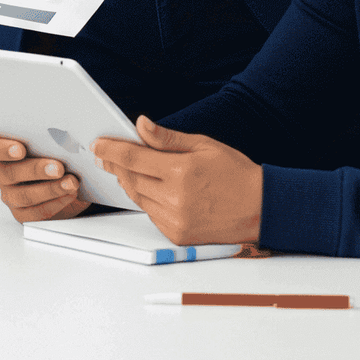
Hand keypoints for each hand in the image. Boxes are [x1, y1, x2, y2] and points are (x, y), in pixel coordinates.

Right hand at [0, 135, 91, 222]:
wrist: (61, 179)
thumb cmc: (49, 153)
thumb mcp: (45, 142)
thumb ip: (44, 138)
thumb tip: (60, 137)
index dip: (1, 149)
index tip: (20, 149)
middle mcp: (1, 173)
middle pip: (9, 173)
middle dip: (35, 170)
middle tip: (58, 167)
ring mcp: (10, 196)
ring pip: (24, 195)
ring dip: (51, 189)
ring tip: (70, 183)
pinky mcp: (23, 214)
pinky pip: (37, 212)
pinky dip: (56, 202)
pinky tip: (69, 194)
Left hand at [93, 115, 262, 245]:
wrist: (261, 208)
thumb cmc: (234, 173)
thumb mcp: (203, 145)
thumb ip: (167, 138)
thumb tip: (140, 124)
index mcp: (181, 171)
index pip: (133, 158)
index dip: (111, 149)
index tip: (98, 144)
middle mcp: (176, 198)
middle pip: (131, 178)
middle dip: (116, 164)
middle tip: (105, 154)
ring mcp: (176, 220)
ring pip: (138, 197)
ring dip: (129, 181)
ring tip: (124, 168)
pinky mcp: (178, 235)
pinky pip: (151, 214)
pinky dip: (145, 200)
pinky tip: (148, 188)